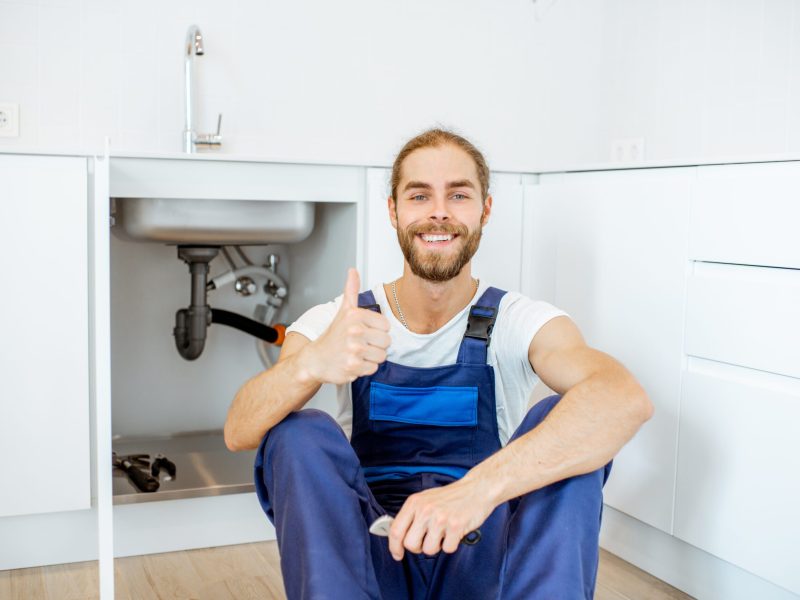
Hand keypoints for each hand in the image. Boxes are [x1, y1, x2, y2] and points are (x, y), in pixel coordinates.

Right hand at [305, 268, 390, 384]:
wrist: (315, 360)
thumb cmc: (332, 337)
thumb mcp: (343, 311)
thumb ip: (351, 290)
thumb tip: (353, 270)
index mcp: (355, 315)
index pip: (386, 326)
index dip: (377, 331)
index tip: (364, 332)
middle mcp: (355, 331)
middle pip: (386, 342)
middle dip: (375, 345)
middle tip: (360, 345)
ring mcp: (354, 349)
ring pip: (382, 356)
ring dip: (371, 357)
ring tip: (357, 354)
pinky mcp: (353, 366)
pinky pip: (373, 368)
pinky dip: (365, 368)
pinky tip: (354, 363)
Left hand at [388, 478, 495, 559]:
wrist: (476, 489)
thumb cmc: (450, 497)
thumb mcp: (425, 499)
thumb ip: (412, 515)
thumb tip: (397, 536)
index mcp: (414, 502)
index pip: (396, 530)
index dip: (394, 546)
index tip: (397, 554)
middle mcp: (425, 510)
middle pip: (410, 544)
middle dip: (418, 548)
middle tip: (427, 540)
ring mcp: (440, 518)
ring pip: (428, 550)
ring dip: (437, 546)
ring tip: (443, 533)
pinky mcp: (455, 526)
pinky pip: (447, 549)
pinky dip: (451, 544)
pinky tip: (455, 532)